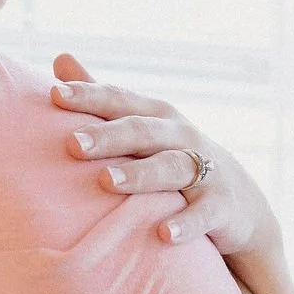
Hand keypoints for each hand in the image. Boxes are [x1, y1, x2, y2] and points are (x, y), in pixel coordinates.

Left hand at [51, 52, 284, 260]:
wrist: (239, 202)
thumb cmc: (173, 156)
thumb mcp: (143, 124)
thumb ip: (103, 98)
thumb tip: (60, 58)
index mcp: (156, 116)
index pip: (120, 100)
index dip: (89, 95)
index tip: (54, 94)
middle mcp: (180, 137)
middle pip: (142, 131)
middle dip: (108, 136)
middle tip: (72, 143)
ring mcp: (205, 170)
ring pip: (171, 167)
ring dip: (139, 174)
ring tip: (105, 181)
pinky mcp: (221, 206)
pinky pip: (203, 214)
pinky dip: (186, 223)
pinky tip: (164, 234)